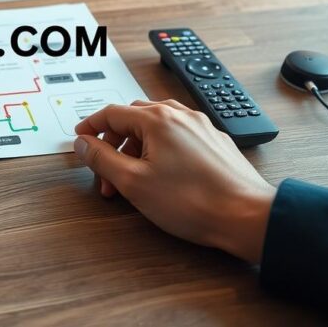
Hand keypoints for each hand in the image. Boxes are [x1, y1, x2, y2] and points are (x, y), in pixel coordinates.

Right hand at [73, 100, 275, 263]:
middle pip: (134, 117)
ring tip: (133, 176)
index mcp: (158, 119)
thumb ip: (102, 159)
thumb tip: (83, 143)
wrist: (246, 216)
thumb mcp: (133, 182)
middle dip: (114, 141)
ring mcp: (201, 128)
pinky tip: (162, 174)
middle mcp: (180, 116)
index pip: (112, 113)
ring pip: (157, 127)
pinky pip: (178, 136)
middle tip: (105, 169)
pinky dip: (160, 149)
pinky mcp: (215, 143)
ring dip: (137, 146)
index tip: (81, 138)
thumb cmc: (194, 201)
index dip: (91, 126)